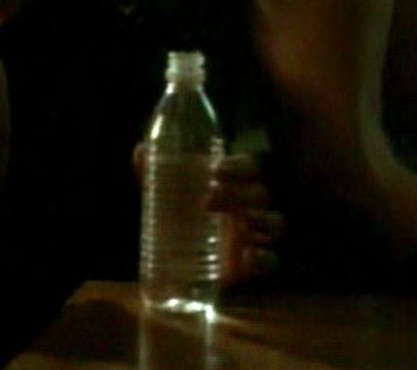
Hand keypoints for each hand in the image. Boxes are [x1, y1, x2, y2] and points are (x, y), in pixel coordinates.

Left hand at [133, 145, 282, 285]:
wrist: (178, 260)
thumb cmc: (178, 216)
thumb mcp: (164, 194)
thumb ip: (153, 173)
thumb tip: (141, 150)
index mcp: (233, 184)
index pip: (249, 166)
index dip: (239, 166)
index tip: (216, 170)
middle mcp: (248, 206)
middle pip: (261, 193)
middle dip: (240, 194)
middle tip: (208, 199)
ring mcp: (254, 235)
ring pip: (275, 223)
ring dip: (261, 220)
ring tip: (240, 223)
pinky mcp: (252, 265)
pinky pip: (273, 261)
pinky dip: (265, 259)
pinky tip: (249, 256)